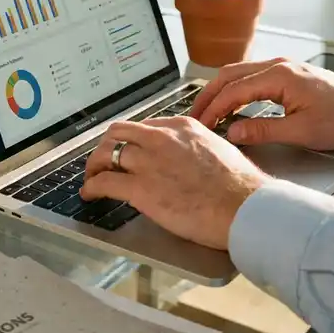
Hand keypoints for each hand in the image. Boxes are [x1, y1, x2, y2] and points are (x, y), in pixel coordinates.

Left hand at [81, 117, 270, 249]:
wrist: (243, 206)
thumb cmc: (240, 186)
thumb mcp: (218, 150)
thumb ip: (195, 149)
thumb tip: (187, 160)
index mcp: (181, 127)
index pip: (143, 126)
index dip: (131, 140)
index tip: (128, 150)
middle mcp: (160, 138)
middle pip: (118, 133)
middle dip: (107, 147)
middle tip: (103, 161)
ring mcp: (148, 161)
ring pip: (105, 154)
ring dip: (94, 166)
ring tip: (92, 177)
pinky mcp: (140, 188)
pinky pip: (103, 182)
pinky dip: (91, 188)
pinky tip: (90, 194)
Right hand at [189, 58, 333, 149]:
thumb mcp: (301, 131)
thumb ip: (263, 130)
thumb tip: (232, 132)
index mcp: (279, 76)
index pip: (233, 90)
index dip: (213, 109)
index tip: (201, 126)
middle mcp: (277, 65)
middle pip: (229, 75)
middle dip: (208, 96)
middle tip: (195, 117)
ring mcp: (281, 66)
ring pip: (238, 73)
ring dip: (220, 91)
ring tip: (207, 112)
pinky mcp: (286, 73)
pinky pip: (250, 76)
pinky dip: (234, 89)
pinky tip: (231, 106)